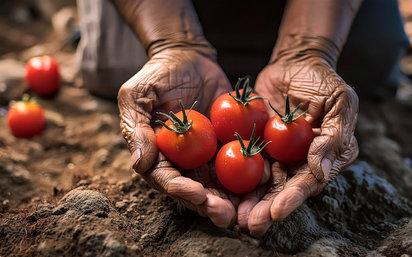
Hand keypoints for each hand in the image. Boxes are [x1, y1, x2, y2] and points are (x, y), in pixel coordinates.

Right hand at [118, 48, 236, 226]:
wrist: (187, 57)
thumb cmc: (156, 75)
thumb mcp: (137, 96)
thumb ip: (135, 128)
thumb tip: (139, 162)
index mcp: (159, 157)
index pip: (168, 180)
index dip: (181, 191)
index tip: (197, 195)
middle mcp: (183, 162)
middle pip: (196, 191)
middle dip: (210, 206)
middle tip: (226, 216)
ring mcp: (207, 156)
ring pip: (220, 185)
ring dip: (232, 201)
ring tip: (246, 212)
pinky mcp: (228, 144)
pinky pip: (241, 162)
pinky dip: (251, 175)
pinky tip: (264, 184)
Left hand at [238, 55, 358, 235]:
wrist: (295, 62)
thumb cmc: (323, 81)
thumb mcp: (339, 102)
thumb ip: (333, 136)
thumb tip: (321, 172)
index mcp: (324, 157)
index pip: (308, 182)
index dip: (293, 198)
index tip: (277, 212)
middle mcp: (299, 162)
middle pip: (282, 190)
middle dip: (266, 209)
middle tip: (250, 225)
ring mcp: (276, 154)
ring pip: (260, 183)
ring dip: (247, 202)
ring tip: (232, 217)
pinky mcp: (256, 143)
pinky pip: (243, 161)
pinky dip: (231, 177)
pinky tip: (217, 190)